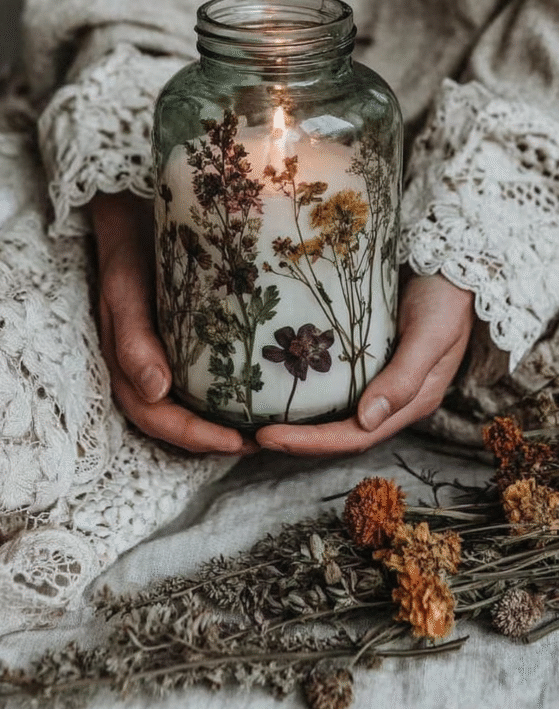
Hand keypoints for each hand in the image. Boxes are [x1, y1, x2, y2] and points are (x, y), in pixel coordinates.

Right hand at [89, 191, 258, 454]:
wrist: (135, 217)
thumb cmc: (129, 256)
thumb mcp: (125, 294)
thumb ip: (133, 341)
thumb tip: (157, 392)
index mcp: (128, 370)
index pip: (160, 420)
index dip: (197, 437)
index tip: (239, 443)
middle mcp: (147, 372)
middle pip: (180, 424)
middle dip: (218, 439)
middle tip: (265, 441)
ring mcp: (168, 359)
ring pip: (194, 407)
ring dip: (225, 423)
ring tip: (269, 426)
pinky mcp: (188, 342)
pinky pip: (207, 379)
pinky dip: (230, 393)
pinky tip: (262, 390)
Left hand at [255, 273, 474, 455]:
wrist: (454, 265)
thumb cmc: (446, 299)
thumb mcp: (431, 336)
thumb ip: (403, 377)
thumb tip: (367, 420)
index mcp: (411, 403)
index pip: (355, 437)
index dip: (311, 443)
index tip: (269, 437)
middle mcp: (392, 398)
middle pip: (340, 432)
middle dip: (297, 439)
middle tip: (253, 434)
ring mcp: (379, 379)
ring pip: (335, 413)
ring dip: (300, 421)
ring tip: (257, 419)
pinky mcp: (367, 359)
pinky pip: (334, 385)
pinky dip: (307, 390)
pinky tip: (281, 382)